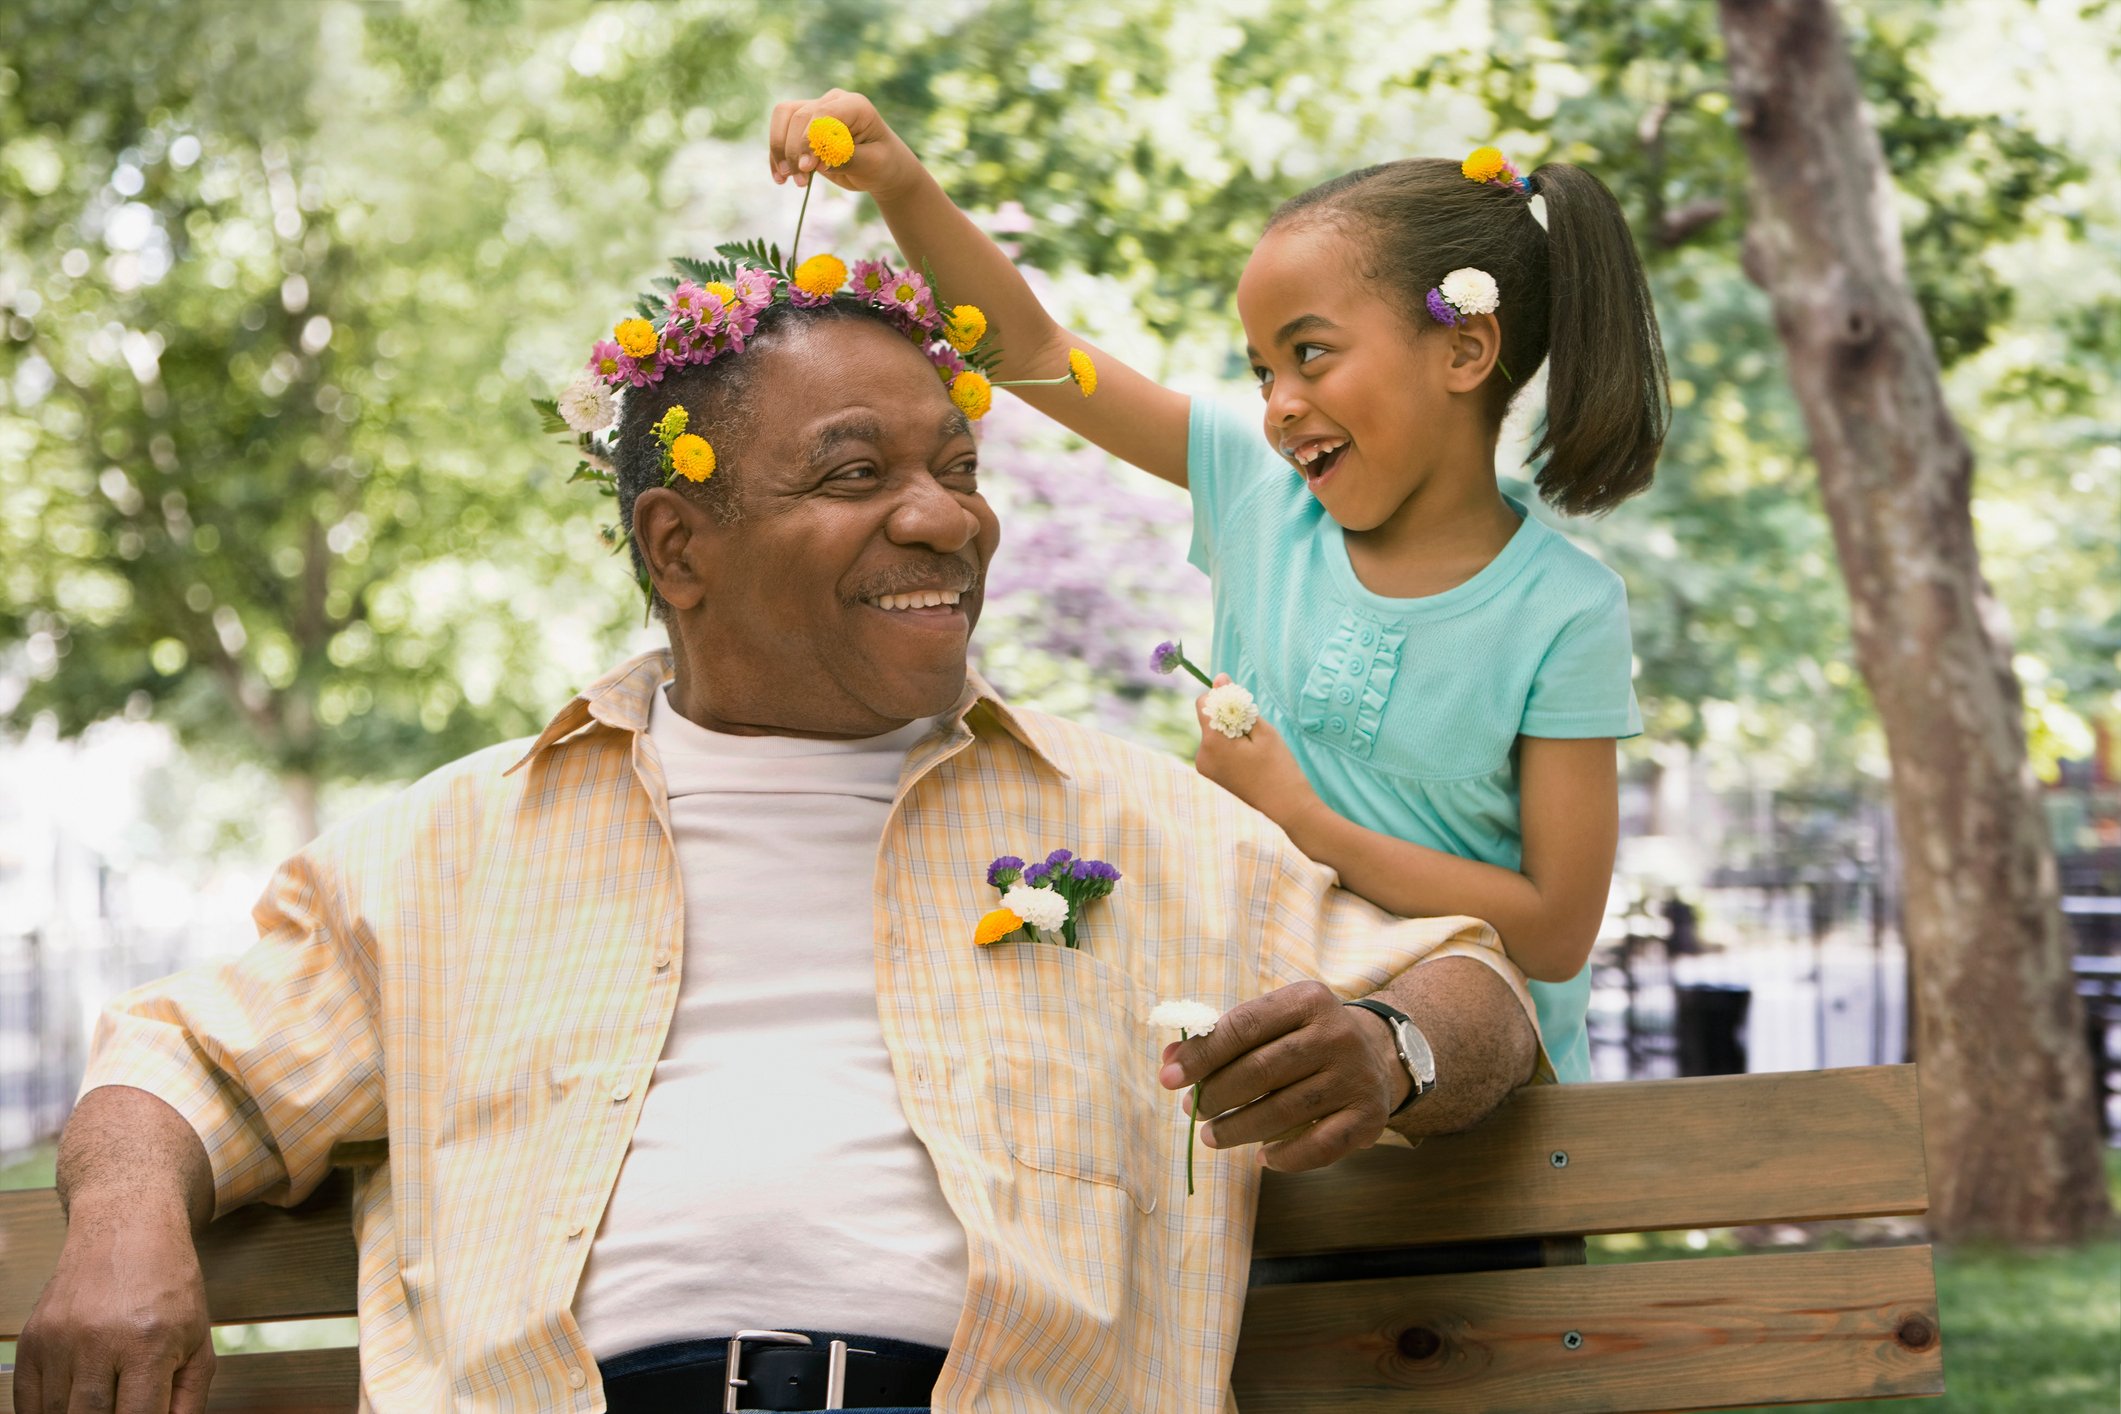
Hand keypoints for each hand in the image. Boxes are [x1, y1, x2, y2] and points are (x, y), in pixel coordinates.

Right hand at [12, 1195, 215, 1413]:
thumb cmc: (169, 1287)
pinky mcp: (32, 1340)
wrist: (126, 1229)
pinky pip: (28, 1403)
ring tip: (103, 1399)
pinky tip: (71, 1404)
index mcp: (149, 1343)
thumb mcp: (197, 1339)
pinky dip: (47, 1413)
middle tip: (122, 1409)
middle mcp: (98, 1342)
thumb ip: (189, 1399)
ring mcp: (59, 1341)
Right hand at [768, 88, 921, 200]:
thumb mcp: (872, 164)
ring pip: (783, 118)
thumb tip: (818, 159)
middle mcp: (832, 102)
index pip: (823, 112)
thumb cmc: (882, 163)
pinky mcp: (804, 126)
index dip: (810, 137)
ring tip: (787, 178)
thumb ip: (847, 158)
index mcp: (855, 105)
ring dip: (780, 150)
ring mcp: (816, 111)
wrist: (881, 168)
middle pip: (799, 115)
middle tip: (800, 179)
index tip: (806, 166)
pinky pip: (781, 133)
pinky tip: (780, 178)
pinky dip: (777, 156)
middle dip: (794, 149)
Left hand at [1157, 980, 1409, 1170]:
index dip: (1202, 1054)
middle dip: (1216, 1094)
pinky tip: (1262, 1157)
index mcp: (1307, 1000)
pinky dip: (1285, 1156)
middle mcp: (1336, 1034)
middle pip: (1261, 1070)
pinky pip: (1319, 1145)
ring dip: (1238, 1129)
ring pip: (1284, 1111)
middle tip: (1191, 1109)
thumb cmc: (1304, 1038)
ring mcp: (1355, 1076)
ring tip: (1210, 1136)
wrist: (1377, 1054)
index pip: (1244, 1026)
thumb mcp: (1271, 1023)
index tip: (1168, 1078)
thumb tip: (1169, 1060)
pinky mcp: (1369, 1116)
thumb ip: (1222, 1038)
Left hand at [1192, 674, 1316, 830]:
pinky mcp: (1210, 777)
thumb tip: (1219, 678)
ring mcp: (1204, 769)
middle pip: (1208, 720)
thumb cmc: (1278, 767)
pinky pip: (1215, 751)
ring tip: (1254, 750)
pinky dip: (1228, 748)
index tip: (1241, 705)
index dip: (1221, 698)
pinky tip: (1248, 760)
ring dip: (1229, 733)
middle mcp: (1201, 755)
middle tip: (1254, 733)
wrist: (1286, 808)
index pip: (1203, 703)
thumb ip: (1237, 703)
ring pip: (1212, 735)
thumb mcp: (1262, 730)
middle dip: (1227, 718)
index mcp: (1212, 741)